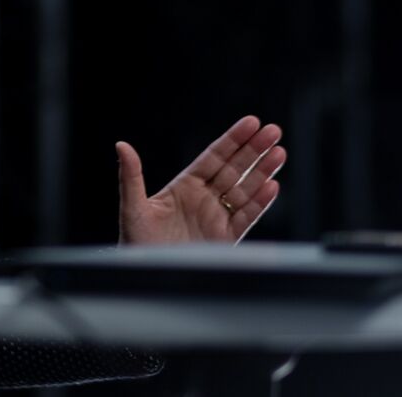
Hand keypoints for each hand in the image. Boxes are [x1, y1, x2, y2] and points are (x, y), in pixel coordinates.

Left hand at [117, 117, 284, 245]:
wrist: (146, 279)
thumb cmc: (136, 244)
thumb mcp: (132, 208)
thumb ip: (131, 176)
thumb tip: (122, 146)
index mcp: (184, 187)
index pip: (214, 157)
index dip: (233, 140)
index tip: (251, 123)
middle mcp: (204, 199)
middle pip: (234, 169)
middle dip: (254, 150)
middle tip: (273, 131)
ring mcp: (217, 218)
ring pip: (245, 189)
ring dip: (263, 172)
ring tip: (279, 153)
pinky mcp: (226, 239)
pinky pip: (246, 217)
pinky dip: (259, 203)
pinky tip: (272, 187)